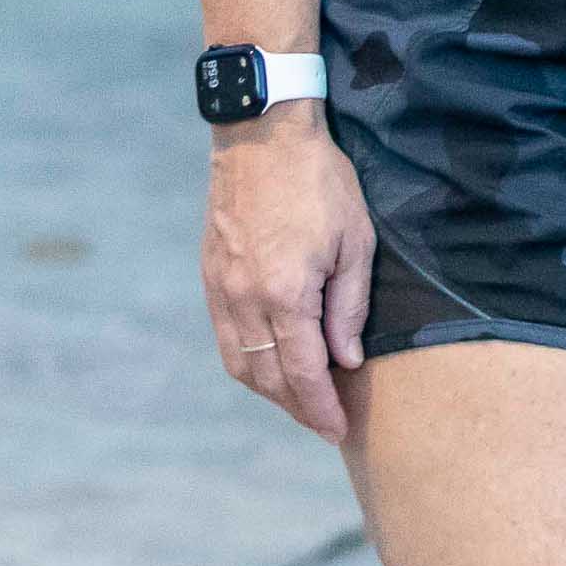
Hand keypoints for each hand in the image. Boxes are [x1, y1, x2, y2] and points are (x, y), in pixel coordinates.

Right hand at [204, 111, 377, 441]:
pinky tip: (269, 364)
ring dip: (269, 391)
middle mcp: (245, 300)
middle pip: (268, 377)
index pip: (303, 373)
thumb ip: (349, 306)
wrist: (261, 136)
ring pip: (240, 364)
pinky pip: (225, 338)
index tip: (338, 429)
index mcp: (285, 294)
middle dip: (297, 407)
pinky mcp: (210, 277)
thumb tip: (346, 361)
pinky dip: (247, 362)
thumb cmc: (320, 182)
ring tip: (300, 401)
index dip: (320, 407)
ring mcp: (221, 290)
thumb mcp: (355, 240)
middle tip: (324, 423)